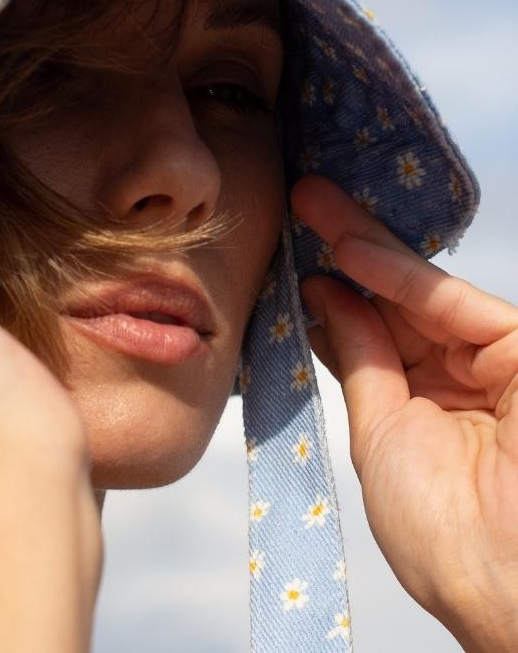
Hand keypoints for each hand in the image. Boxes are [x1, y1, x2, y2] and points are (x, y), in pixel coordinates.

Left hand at [292, 175, 517, 647]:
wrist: (503, 583)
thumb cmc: (439, 534)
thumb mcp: (379, 431)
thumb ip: (361, 358)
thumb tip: (328, 296)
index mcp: (420, 403)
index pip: (369, 329)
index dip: (331, 289)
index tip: (287, 254)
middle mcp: (456, 375)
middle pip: (392, 298)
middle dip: (343, 249)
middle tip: (298, 201)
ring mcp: (490, 362)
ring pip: (418, 290)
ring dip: (362, 244)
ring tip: (310, 203)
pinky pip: (452, 304)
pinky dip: (399, 276)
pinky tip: (350, 250)